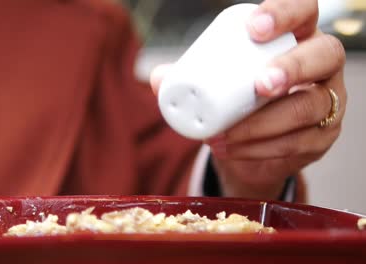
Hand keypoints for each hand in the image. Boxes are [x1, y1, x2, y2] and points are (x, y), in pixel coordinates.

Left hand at [150, 0, 346, 199]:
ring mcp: (327, 103)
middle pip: (325, 55)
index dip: (286, 13)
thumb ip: (186, 78)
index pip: (304, 12)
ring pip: (308, 107)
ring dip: (262, 123)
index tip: (253, 29)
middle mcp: (321, 66)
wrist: (250, 147)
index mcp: (296, 38)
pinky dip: (259, 148)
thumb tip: (158, 79)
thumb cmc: (237, 102)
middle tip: (259, 86)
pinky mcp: (320, 137)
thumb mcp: (214, 85)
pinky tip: (232, 149)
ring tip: (223, 134)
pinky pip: (297, 143)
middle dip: (291, 68)